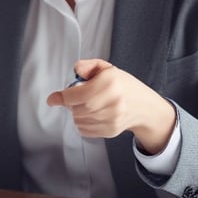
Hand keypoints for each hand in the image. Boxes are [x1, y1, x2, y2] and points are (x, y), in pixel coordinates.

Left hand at [46, 59, 175, 153]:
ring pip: (78, 120)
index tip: (53, 99)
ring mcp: (112, 118)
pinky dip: (83, 123)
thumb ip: (89, 66)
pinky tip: (93, 115)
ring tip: (89, 105)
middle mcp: (113, 102)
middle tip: (78, 98)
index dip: (62, 97)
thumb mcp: (107, 69)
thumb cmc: (123, 86)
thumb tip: (76, 69)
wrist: (144, 107)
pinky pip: (84, 130)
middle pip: (76, 109)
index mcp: (111, 82)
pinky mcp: (110, 130)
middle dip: (72, 104)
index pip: (77, 95)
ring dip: (77, 113)